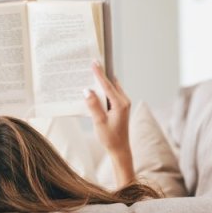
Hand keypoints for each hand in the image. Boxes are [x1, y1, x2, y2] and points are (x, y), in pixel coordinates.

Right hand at [84, 62, 134, 186]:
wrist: (120, 149)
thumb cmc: (110, 138)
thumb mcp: (99, 122)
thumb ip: (93, 105)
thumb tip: (87, 91)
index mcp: (120, 104)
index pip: (108, 85)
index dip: (99, 74)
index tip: (94, 62)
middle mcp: (124, 102)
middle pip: (111, 83)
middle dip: (101, 74)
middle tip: (92, 64)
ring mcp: (123, 104)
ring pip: (112, 88)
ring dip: (102, 82)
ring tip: (92, 74)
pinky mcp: (120, 108)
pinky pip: (111, 95)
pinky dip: (104, 90)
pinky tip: (95, 90)